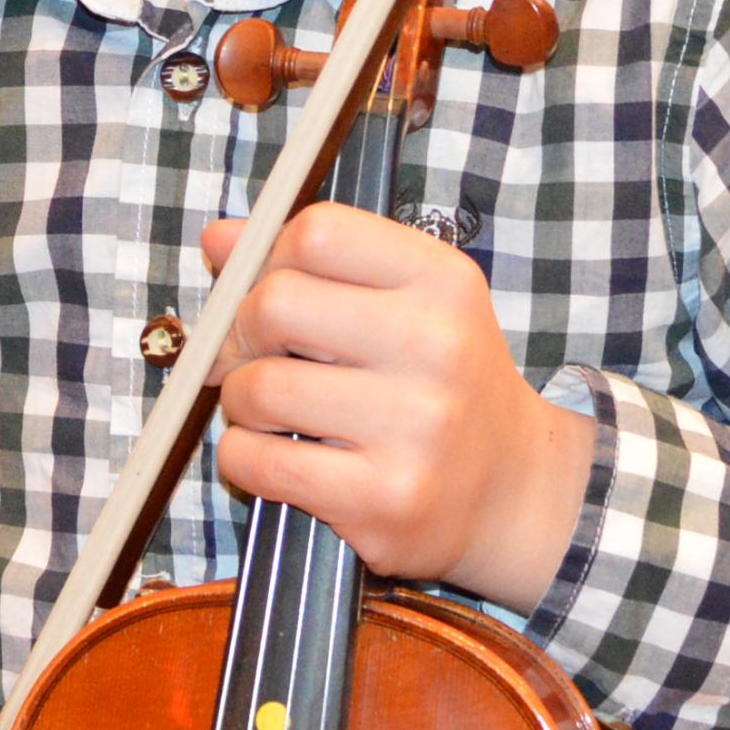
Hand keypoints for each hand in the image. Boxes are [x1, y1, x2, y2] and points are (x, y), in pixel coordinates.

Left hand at [202, 203, 593, 611]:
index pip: (317, 231)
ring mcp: (415, 427)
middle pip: (274, 304)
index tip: (273, 290)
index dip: (271, 258)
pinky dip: (244, 458)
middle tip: (258, 357)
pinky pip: (259, 463)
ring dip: (240, 402)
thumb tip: (217, 239)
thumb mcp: (404, 302)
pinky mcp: (386, 498)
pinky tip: (275, 457)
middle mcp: (436, 345)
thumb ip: (315, 261)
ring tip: (273, 414)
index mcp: (442, 280)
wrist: (511, 491)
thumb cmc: (441, 384)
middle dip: (244, 333)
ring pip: (256, 388)